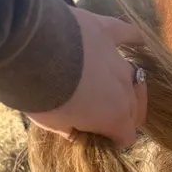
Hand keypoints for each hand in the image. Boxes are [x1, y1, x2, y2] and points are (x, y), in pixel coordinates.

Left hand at [26, 7, 147, 147]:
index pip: (127, 136)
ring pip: (135, 78)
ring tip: (113, 87)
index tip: (99, 138)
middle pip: (134, 109)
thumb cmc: (43, 95)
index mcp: (115, 117)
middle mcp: (125, 90)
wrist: (32, 51)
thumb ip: (72, 130)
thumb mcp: (55, 125)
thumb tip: (78, 132)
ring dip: (127, 86)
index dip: (114, 139)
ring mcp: (119, 59)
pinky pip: (128, 34)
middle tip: (101, 114)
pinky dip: (133, 38)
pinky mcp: (106, 31)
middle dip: (122, 115)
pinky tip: (139, 40)